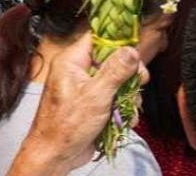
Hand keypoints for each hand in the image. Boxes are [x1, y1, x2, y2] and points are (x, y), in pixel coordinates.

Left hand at [13, 33, 148, 174]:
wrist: (55, 156)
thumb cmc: (67, 125)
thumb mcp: (95, 95)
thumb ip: (115, 71)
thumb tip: (132, 50)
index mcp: (71, 61)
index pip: (98, 38)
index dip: (119, 42)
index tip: (136, 52)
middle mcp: (77, 71)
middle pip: (111, 60)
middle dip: (128, 74)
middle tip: (140, 82)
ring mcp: (86, 88)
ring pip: (116, 81)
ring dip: (128, 95)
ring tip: (130, 108)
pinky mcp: (92, 104)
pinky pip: (113, 98)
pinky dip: (122, 108)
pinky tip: (125, 119)